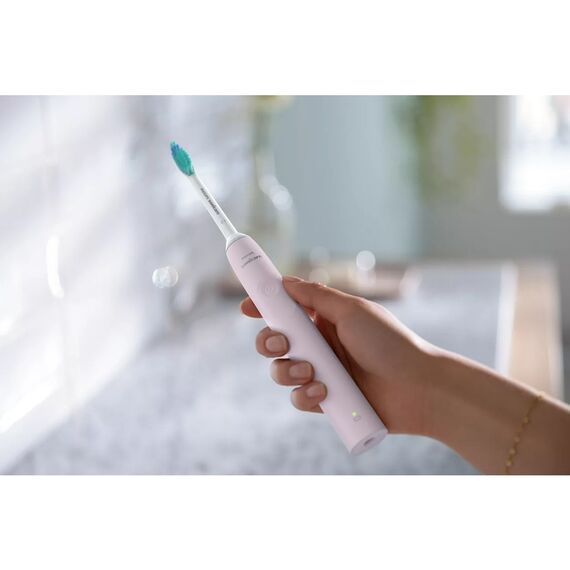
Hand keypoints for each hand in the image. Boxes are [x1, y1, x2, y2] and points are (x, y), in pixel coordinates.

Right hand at [240, 276, 432, 434]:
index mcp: (324, 319)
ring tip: (311, 372)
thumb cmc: (389, 343)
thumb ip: (315, 295)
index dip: (263, 307)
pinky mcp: (324, 401)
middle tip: (282, 343)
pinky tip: (323, 393)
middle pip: (274, 341)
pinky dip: (304, 395)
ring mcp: (320, 373)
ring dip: (287, 370)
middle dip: (268, 342)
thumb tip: (284, 281)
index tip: (246, 307)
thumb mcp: (351, 310)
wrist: (418, 388)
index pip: (286, 309)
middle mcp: (319, 344)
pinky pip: (297, 399)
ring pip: (280, 371)